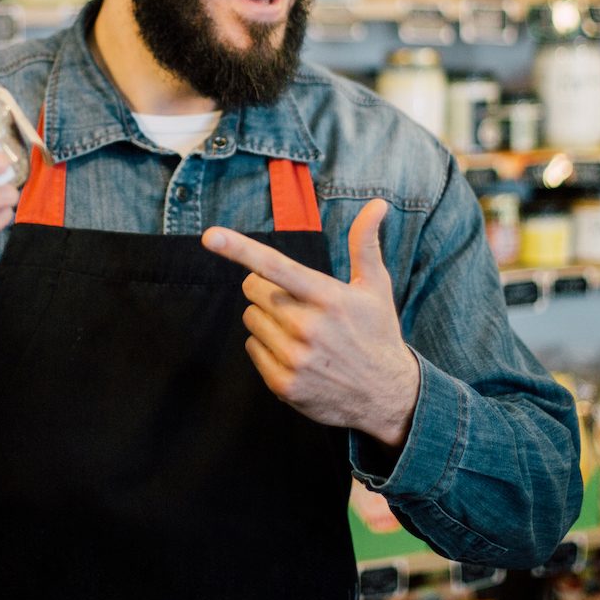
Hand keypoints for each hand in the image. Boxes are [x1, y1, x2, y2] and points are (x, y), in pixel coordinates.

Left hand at [201, 200, 419, 447]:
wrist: (388, 397)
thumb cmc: (377, 333)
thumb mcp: (375, 287)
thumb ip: (365, 242)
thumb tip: (378, 202)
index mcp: (328, 297)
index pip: (276, 266)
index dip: (240, 249)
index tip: (210, 236)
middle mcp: (308, 327)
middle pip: (254, 289)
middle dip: (267, 289)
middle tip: (295, 302)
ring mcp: (294, 358)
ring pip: (250, 318)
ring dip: (266, 318)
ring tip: (299, 330)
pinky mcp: (284, 384)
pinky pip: (251, 347)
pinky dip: (266, 346)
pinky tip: (295, 353)